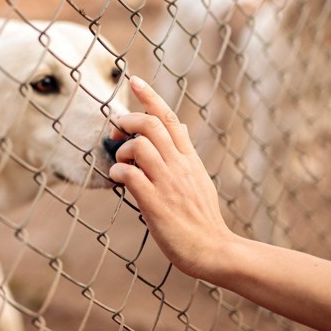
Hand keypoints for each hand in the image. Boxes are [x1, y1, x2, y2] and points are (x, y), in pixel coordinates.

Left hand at [109, 76, 234, 277]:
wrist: (214, 251)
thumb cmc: (202, 219)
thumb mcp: (199, 180)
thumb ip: (186, 156)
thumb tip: (182, 130)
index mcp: (190, 159)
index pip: (171, 119)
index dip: (150, 97)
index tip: (134, 80)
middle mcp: (180, 166)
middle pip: (152, 125)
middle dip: (128, 120)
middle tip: (116, 130)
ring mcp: (169, 183)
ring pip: (140, 146)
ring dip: (122, 150)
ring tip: (120, 163)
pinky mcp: (156, 203)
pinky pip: (130, 175)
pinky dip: (117, 172)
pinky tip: (116, 179)